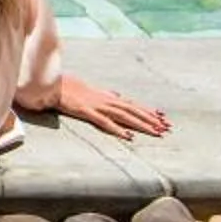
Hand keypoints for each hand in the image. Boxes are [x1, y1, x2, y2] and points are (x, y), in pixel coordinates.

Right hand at [42, 74, 169, 138]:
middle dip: (151, 120)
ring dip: (141, 124)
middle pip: (133, 111)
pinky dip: (118, 129)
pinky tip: (128, 137)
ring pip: (124, 116)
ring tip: (155, 132)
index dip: (149, 111)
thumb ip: (107, 94)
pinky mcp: (86, 112)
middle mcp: (107, 100)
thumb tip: (117, 95)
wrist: (54, 84)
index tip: (164, 118)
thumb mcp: (93, 90)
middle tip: (167, 128)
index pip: (134, 105)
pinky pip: (105, 122)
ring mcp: (98, 106)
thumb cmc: (73, 88)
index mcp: (109, 97)